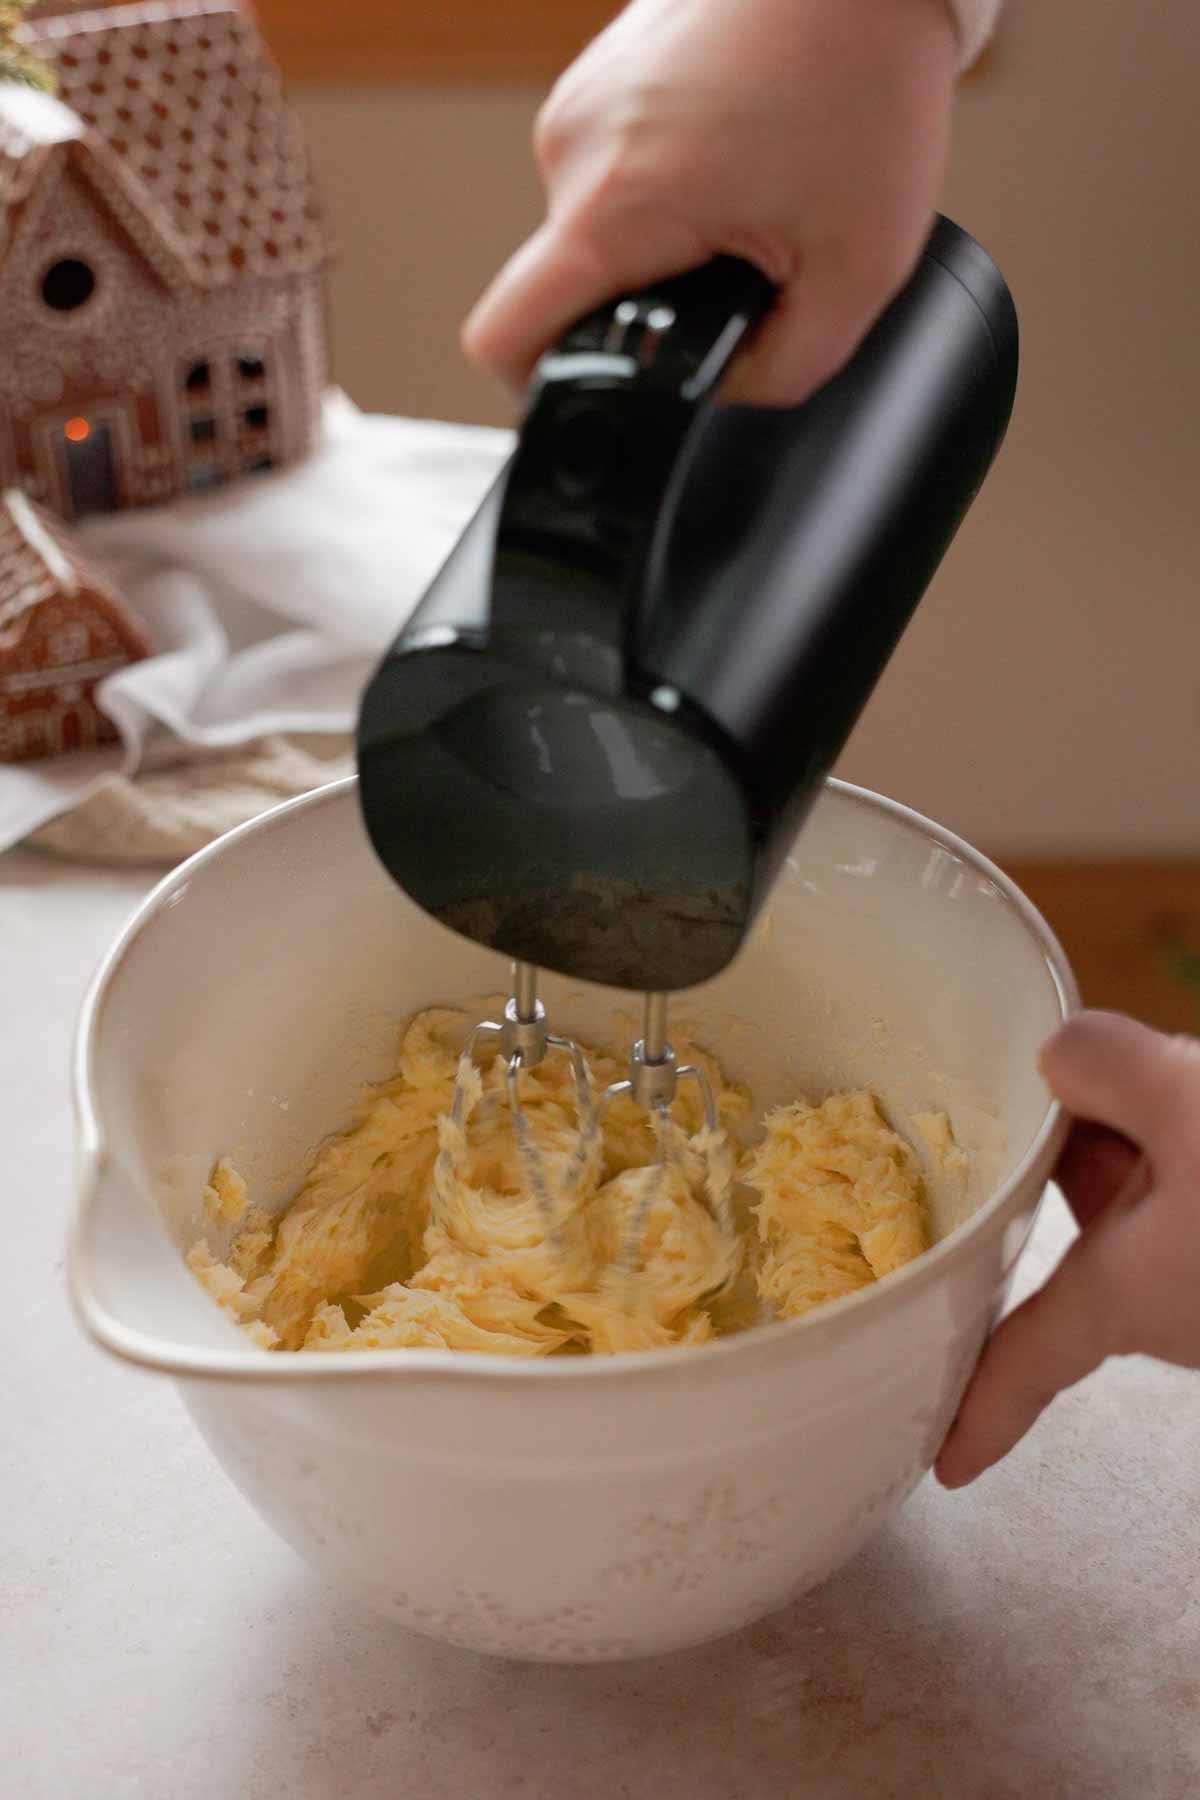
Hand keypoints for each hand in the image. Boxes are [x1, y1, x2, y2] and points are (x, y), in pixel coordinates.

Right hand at [463, 0, 960, 407]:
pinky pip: (616, 168)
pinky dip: (671, 183)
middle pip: (570, 286)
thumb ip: (787, 369)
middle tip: (742, 266)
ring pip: (599, 227)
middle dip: (650, 302)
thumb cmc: (861, 78)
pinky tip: (740, 154)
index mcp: (614, 206)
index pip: (506, 338)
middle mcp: (573, 150)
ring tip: (753, 195)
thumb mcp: (857, 270)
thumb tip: (732, 391)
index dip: (538, 393)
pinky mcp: (602, 75)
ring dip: (665, 238)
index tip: (593, 400)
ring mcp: (581, 104)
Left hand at [936, 1012, 1199, 1487]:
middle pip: (1094, 1228)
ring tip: (1188, 1072)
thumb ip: (1105, 1068)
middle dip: (1095, 1139)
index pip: (1028, 1359)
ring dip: (1168, 1127)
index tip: (944, 1466)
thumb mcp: (1191, 1101)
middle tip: (1116, 1068)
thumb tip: (1061, 1055)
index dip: (982, 1411)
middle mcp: (1180, 1311)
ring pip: (1167, 1193)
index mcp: (1127, 1296)